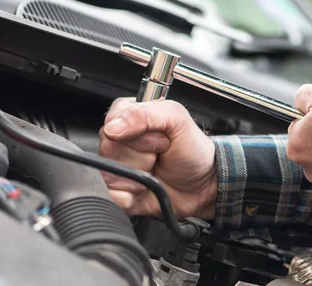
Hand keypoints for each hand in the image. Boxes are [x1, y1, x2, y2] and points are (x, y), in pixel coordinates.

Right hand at [99, 98, 216, 218]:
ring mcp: (117, 166)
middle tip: (159, 156)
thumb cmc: (193, 151)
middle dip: (140, 156)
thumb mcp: (178, 121)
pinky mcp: (118, 190)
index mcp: (132, 117)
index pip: (112, 122)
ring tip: (154, 172)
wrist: (203, 187)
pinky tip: (144, 190)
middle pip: (108, 149)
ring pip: (107, 173)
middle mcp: (120, 141)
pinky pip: (109, 195)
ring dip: (136, 177)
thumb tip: (114, 127)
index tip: (161, 139)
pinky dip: (127, 197)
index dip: (138, 135)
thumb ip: (147, 114)